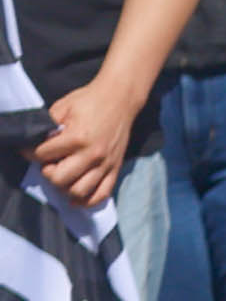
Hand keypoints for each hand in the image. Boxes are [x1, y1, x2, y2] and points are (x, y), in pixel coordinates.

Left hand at [31, 73, 138, 207]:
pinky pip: (101, 194)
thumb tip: (36, 144)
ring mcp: (106, 164)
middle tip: (49, 162)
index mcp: (78, 138)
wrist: (120, 98)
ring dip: (64, 187)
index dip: (30, 153)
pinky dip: (87, 201)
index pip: (43, 155)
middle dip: (47, 172)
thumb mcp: (63, 107)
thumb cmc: (89, 101)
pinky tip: (75, 197)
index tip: (29, 150)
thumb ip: (48, 127)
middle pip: (58, 179)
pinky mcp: (115, 168)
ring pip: (78, 191)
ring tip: (62, 175)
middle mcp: (92, 154)